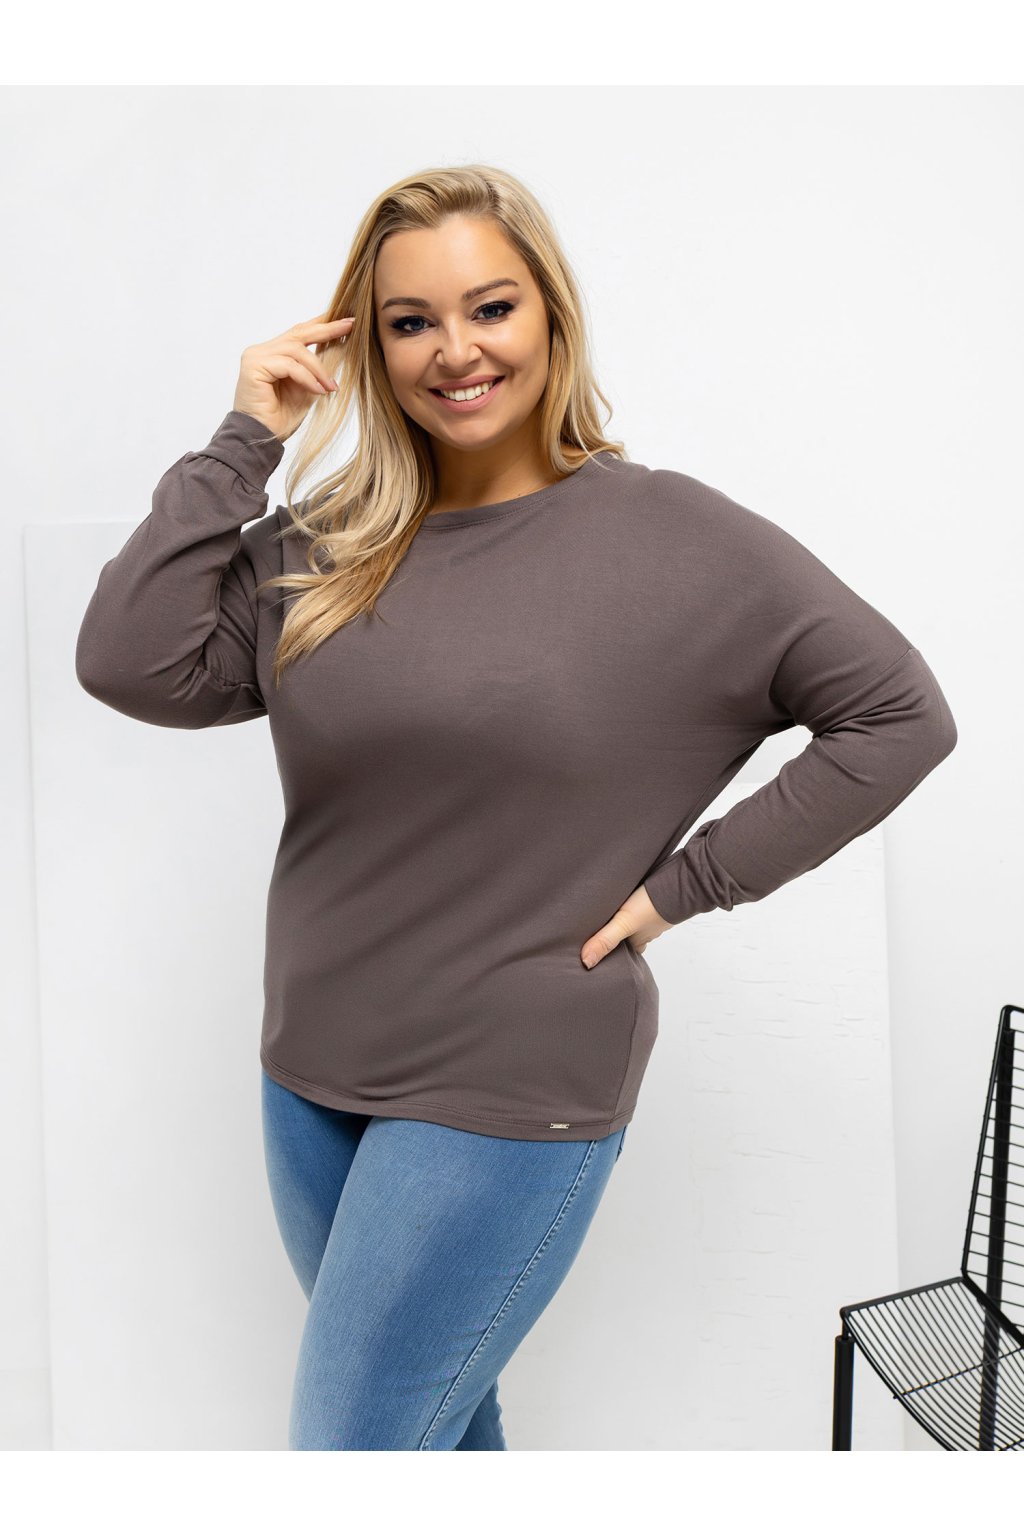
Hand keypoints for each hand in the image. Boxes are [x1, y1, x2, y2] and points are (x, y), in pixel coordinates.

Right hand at [232, 310, 355, 442]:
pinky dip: (307, 378)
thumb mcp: (308, 388)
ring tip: (332, 386)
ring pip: (296, 350)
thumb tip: (342, 348)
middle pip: (299, 333)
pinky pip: (289, 365)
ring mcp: (256, 356)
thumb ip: (317, 369)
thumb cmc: (281, 417)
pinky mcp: (254, 366)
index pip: (300, 332)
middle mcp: (263, 350)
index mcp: (274, 353)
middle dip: (327, 329)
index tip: (347, 320)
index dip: (323, 323)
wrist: (262, 438)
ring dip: (319, 369)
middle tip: (350, 326)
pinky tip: (318, 391)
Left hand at [580, 883, 672, 968]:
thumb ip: (606, 940)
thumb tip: (586, 962)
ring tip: (609, 913)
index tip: (599, 953)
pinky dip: (635, 904)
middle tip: (599, 932)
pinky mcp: (656, 899)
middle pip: (629, 938)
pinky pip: (643, 905)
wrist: (680, 883)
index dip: (613, 954)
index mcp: (638, 940)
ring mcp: (653, 915)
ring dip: (625, 919)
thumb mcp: (624, 923)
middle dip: (617, 936)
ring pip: (636, 922)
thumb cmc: (653, 906)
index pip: (624, 953)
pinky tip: (628, 896)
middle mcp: (646, 930)